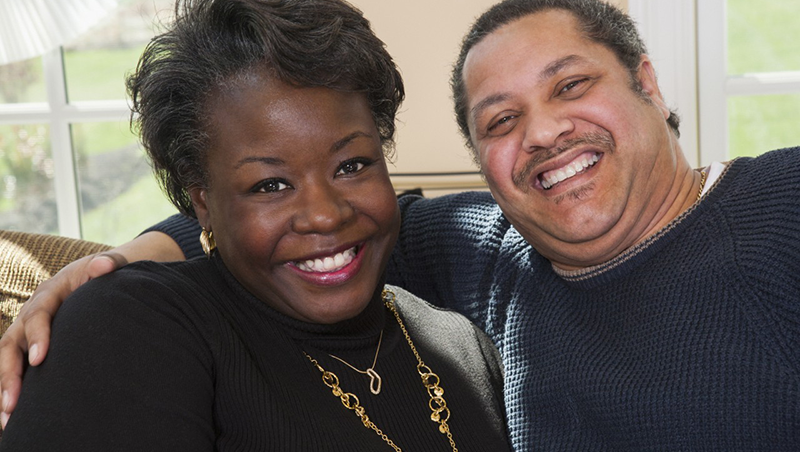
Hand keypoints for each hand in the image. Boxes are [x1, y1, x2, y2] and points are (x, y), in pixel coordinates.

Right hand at [0, 251, 125, 427]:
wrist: (101, 273)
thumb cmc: (106, 272)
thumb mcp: (109, 264)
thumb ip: (109, 264)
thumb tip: (104, 265)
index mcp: (50, 292)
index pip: (38, 315)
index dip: (37, 336)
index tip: (41, 359)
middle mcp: (33, 311)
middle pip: (11, 343)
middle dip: (10, 373)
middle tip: (13, 402)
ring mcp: (30, 329)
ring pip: (9, 358)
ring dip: (7, 387)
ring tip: (8, 418)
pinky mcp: (34, 343)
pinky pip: (18, 365)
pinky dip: (14, 387)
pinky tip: (15, 415)